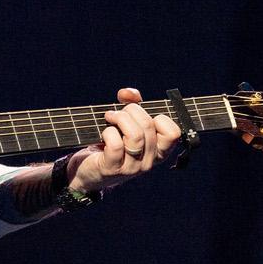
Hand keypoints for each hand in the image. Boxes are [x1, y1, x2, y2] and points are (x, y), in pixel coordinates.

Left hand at [66, 88, 182, 193]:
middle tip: (118, 112)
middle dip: (131, 110)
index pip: (173, 133)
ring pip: (135, 135)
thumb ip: (132, 103)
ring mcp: (132, 167)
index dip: (160, 118)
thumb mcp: (127, 123)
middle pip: (148, 126)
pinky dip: (108, 132)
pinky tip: (104, 133)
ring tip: (110, 118)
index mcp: (158, 151)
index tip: (144, 116)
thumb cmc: (111, 143)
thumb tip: (127, 93)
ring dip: (119, 118)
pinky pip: (116, 145)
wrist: (88, 170)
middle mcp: (149, 161)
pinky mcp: (112, 168)